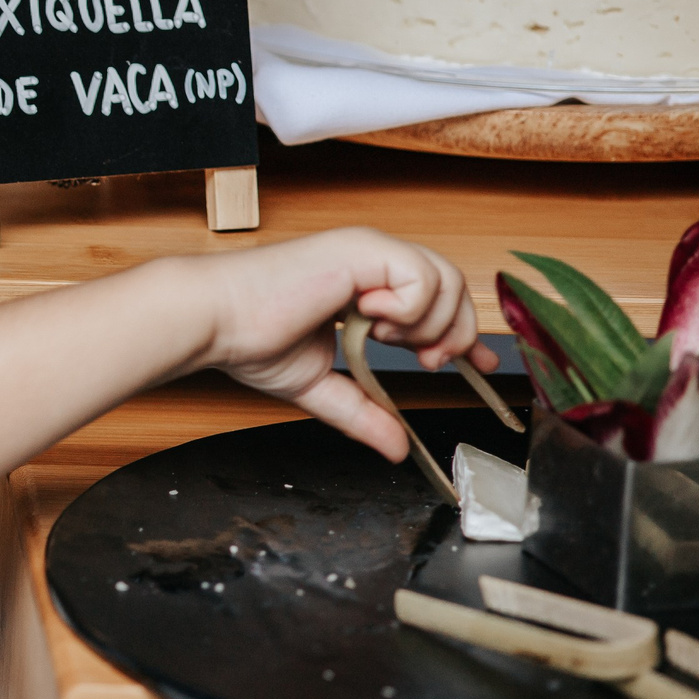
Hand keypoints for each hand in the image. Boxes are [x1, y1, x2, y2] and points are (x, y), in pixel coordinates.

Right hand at [191, 229, 495, 461]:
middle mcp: (370, 261)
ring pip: (446, 280)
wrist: (216, 321)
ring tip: (385, 337)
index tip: (483, 364)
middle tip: (428, 361)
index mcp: (362, 285)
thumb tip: (395, 448)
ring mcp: (368, 251)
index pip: (436, 300)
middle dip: (453, 332)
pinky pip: (421, 278)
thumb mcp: (320, 385)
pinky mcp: (362, 250)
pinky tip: (370, 316)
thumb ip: (362, 412)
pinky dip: (408, 309)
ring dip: (427, 323)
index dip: (465, 332)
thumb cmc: (249, 339)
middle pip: (454, 287)